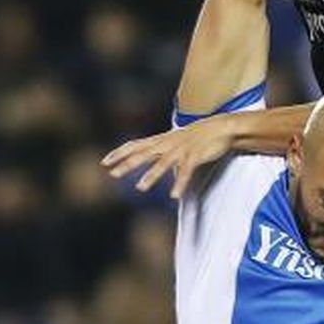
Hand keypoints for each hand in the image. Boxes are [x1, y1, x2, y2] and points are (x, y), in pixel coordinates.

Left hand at [100, 114, 235, 198]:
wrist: (220, 127)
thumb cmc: (195, 137)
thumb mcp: (173, 142)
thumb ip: (160, 150)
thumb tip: (149, 159)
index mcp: (160, 140)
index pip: (135, 145)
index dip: (119, 153)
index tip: (103, 162)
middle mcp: (167, 143)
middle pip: (143, 153)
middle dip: (127, 164)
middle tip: (112, 174)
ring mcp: (181, 149)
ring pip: (163, 162)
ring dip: (151, 175)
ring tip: (140, 187)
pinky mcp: (195, 155)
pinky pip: (186, 171)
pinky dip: (180, 183)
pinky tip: (174, 195)